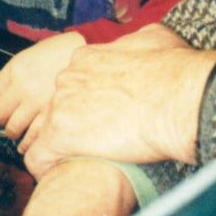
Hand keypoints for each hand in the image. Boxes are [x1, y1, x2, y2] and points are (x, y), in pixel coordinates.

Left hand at [0, 31, 85, 139]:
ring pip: (13, 129)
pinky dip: (27, 144)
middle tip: (5, 120)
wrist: (80, 54)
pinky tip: (26, 144)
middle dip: (0, 121)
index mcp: (14, 72)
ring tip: (16, 130)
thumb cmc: (52, 54)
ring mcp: (38, 104)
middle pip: (0, 116)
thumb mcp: (24, 58)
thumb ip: (5, 74)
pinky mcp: (53, 116)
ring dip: (13, 132)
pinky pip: (32, 138)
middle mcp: (23, 88)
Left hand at [21, 23, 215, 179]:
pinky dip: (45, 168)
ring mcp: (62, 103)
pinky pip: (38, 156)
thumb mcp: (155, 39)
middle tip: (99, 141)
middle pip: (61, 104)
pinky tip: (58, 176)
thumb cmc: (174, 71)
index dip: (89, 102)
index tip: (104, 117)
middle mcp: (69, 76)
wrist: (177, 97)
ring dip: (62, 146)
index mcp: (88, 57)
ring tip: (82, 163)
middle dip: (76, 122)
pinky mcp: (61, 133)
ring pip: (48, 129)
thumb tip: (143, 44)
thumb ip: (138, 43)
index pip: (76, 81)